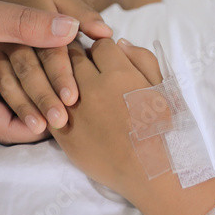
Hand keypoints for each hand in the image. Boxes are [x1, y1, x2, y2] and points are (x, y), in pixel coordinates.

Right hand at [0, 0, 93, 144]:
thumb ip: (28, 24)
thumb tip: (72, 29)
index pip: (2, 128)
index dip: (36, 128)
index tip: (68, 119)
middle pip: (5, 118)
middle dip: (38, 113)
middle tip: (75, 110)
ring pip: (5, 99)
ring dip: (33, 95)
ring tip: (68, 94)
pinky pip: (1, 79)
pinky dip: (23, 77)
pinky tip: (50, 70)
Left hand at [49, 38, 164, 198]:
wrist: (153, 173)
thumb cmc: (165, 128)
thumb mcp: (164, 86)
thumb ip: (142, 59)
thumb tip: (119, 42)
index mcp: (120, 74)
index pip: (101, 44)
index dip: (105, 49)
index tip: (107, 59)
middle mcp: (94, 88)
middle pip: (75, 57)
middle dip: (81, 58)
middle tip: (88, 68)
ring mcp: (75, 112)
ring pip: (58, 80)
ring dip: (65, 78)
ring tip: (75, 85)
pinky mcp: (64, 135)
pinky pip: (49, 108)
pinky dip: (54, 103)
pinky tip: (64, 105)